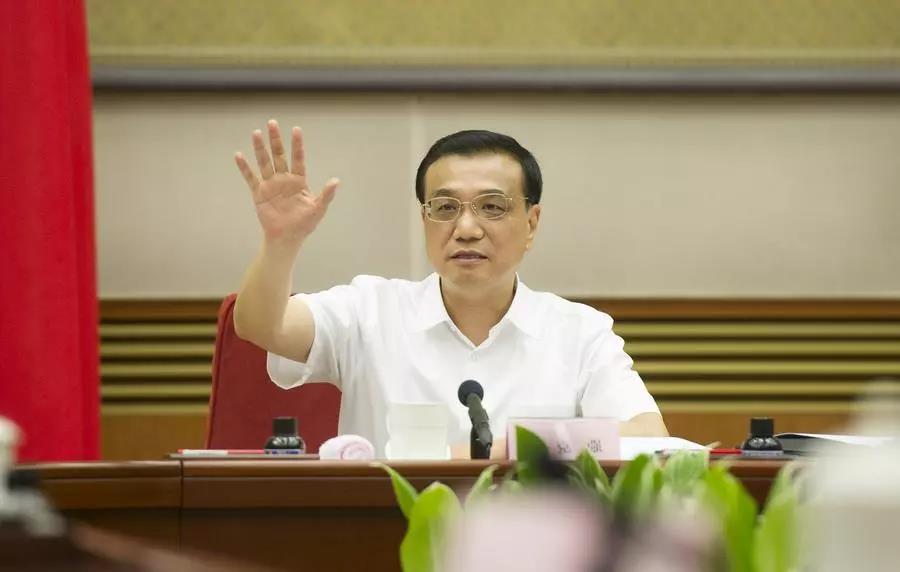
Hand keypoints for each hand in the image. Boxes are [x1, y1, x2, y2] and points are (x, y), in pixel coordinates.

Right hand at [234, 120, 338, 246]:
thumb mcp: (318, 209)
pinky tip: (239, 155)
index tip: (296, 129)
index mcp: (298, 181)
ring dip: (260, 148)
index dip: (297, 145)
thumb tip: (336, 181)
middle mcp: (283, 179)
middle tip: (272, 122)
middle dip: (276, 140)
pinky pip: (250, 178)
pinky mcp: (259, 193)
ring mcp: (270, 185)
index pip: (297, 158)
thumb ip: (327, 195)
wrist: (287, 238)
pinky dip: (244, 168)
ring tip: (256, 133)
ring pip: (264, 162)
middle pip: (279, 155)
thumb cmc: (304, 224)